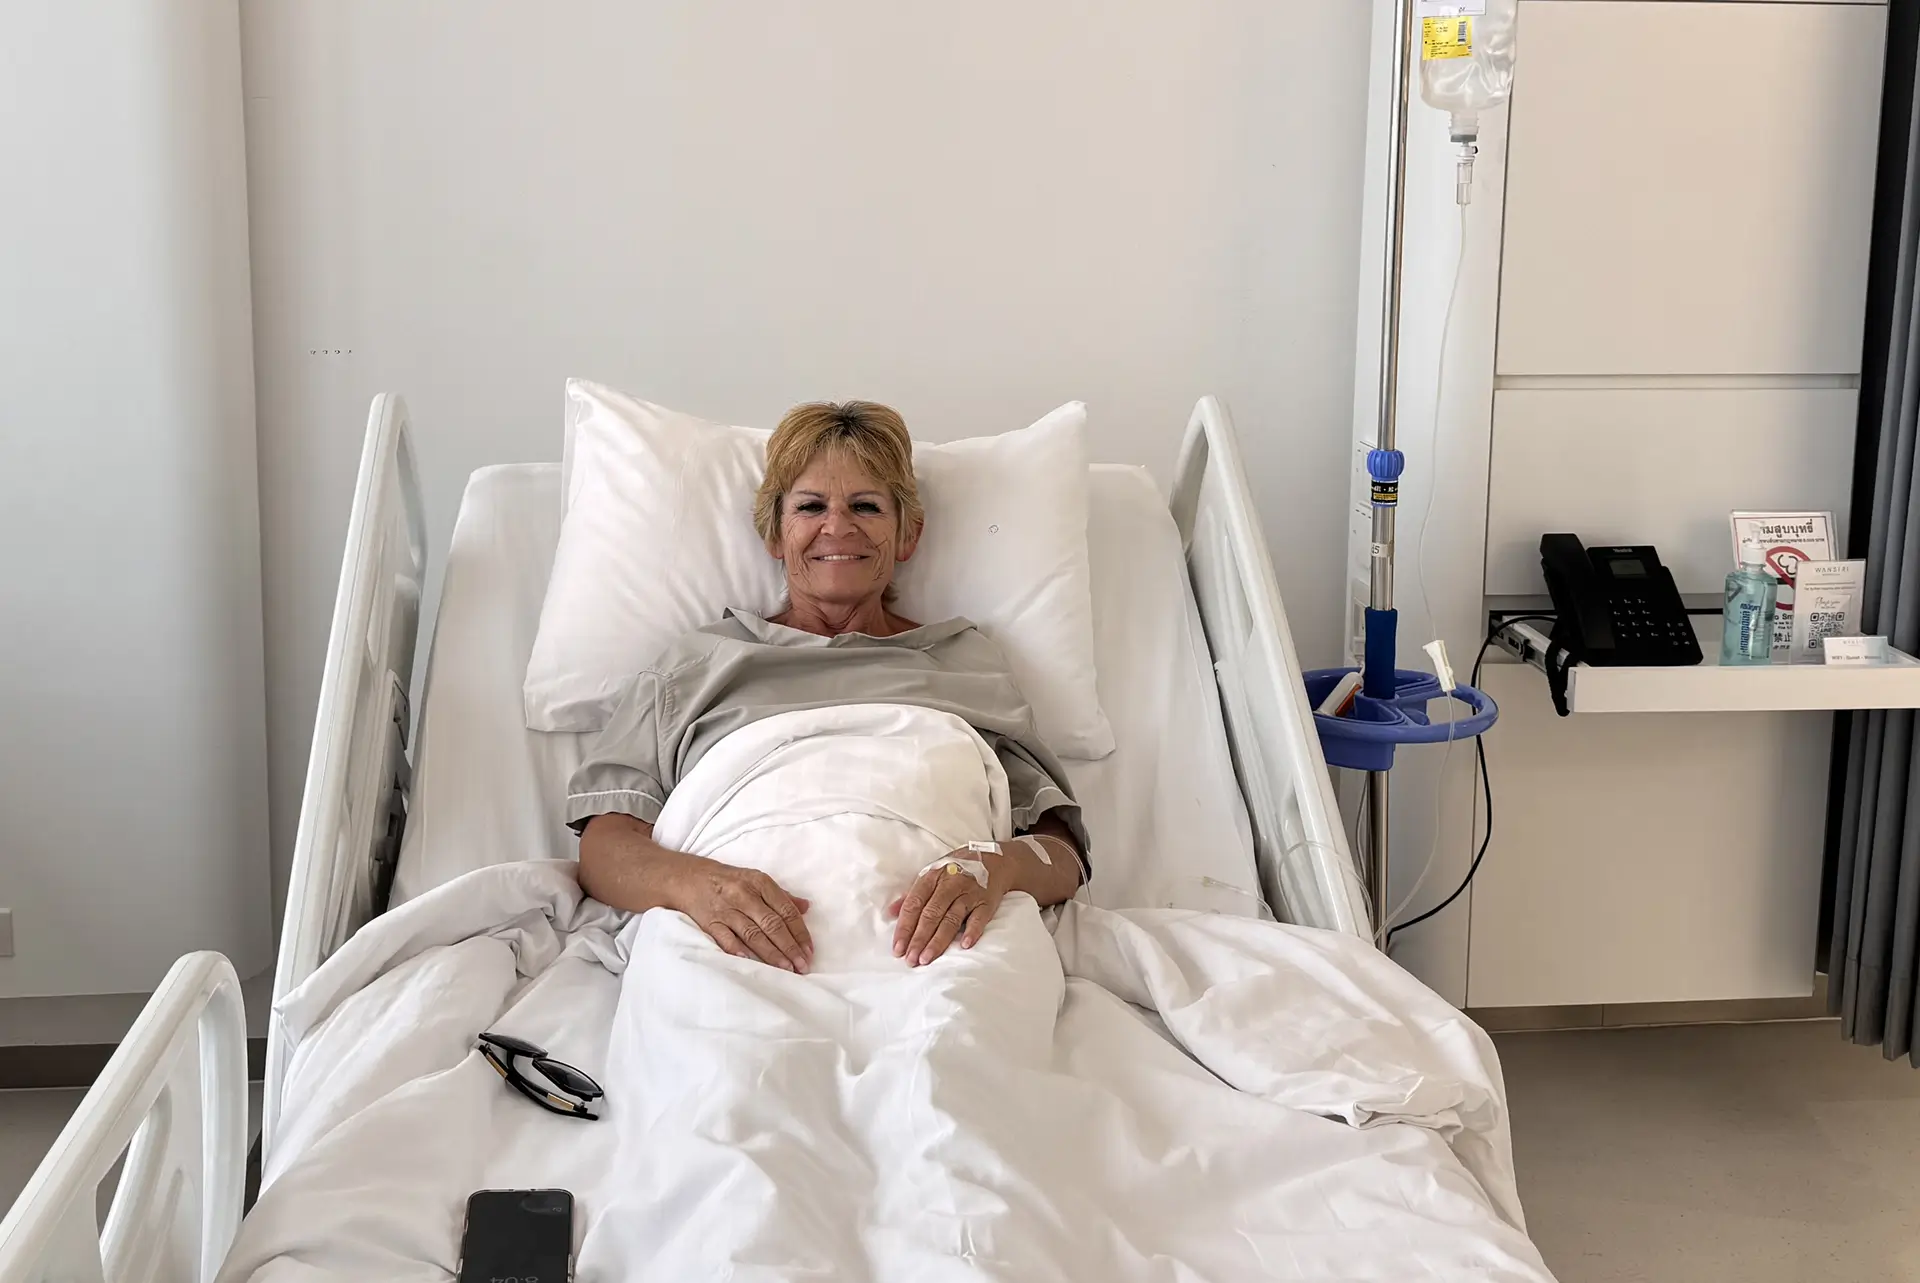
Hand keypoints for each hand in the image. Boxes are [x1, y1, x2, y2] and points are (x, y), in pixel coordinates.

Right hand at [666, 855, 812, 972]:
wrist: (689, 878)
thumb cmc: (729, 881)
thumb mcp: (756, 880)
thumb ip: (782, 896)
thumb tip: (807, 907)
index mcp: (760, 882)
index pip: (786, 910)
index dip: (800, 932)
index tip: (809, 951)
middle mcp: (744, 895)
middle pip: (772, 924)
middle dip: (789, 947)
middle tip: (802, 966)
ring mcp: (726, 909)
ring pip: (753, 934)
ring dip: (771, 954)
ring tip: (786, 969)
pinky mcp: (709, 921)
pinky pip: (725, 938)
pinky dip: (738, 951)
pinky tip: (751, 964)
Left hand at [888, 849, 1008, 966]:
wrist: (995, 861)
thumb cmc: (956, 871)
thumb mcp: (932, 875)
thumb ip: (912, 895)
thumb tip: (890, 913)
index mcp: (931, 877)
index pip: (914, 905)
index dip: (904, 927)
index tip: (897, 949)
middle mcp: (949, 884)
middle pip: (931, 914)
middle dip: (919, 939)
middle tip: (911, 959)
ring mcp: (969, 893)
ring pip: (951, 919)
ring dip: (938, 941)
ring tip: (927, 958)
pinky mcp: (987, 902)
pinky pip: (979, 918)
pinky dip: (972, 931)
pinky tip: (964, 945)